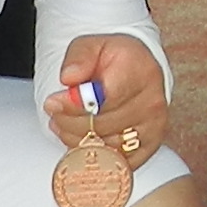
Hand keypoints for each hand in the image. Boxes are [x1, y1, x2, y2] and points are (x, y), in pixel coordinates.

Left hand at [45, 34, 171, 173]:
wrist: (140, 70)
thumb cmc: (116, 59)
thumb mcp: (92, 45)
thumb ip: (78, 57)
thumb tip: (69, 78)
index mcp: (139, 71)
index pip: (103, 99)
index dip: (73, 105)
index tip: (53, 102)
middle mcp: (152, 101)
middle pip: (101, 125)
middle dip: (69, 122)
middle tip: (54, 113)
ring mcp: (153, 127)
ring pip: (106, 146)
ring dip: (78, 139)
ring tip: (64, 124)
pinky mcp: (150, 146)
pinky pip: (116, 162)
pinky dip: (94, 155)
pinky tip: (82, 139)